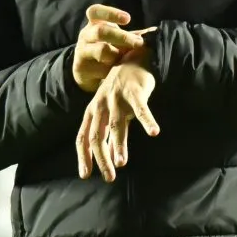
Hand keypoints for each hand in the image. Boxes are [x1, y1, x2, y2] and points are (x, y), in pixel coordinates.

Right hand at [72, 4, 149, 92]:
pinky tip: (116, 72)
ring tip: (125, 60)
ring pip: (101, 50)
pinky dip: (111, 70)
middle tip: (138, 43)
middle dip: (122, 37)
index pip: (96, 11)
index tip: (128, 19)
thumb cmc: (107, 49)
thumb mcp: (116, 40)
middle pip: (101, 31)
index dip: (111, 14)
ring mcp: (82, 50)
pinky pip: (99, 68)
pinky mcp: (81, 66)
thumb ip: (132, 35)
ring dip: (117, 55)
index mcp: (94, 24)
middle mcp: (86, 34)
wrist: (86, 70)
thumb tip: (154, 32)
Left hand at [76, 58, 159, 181]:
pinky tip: (154, 132)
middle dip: (101, 158)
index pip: (83, 137)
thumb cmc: (120, 92)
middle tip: (109, 177)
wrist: (132, 60)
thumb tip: (111, 161)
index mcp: (92, 112)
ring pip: (115, 125)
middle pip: (97, 135)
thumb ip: (109, 137)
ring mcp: (117, 98)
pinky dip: (147, 120)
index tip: (85, 175)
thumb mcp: (110, 114)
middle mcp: (101, 105)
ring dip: (118, 145)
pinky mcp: (135, 92)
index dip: (83, 156)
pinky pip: (141, 109)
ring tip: (122, 163)